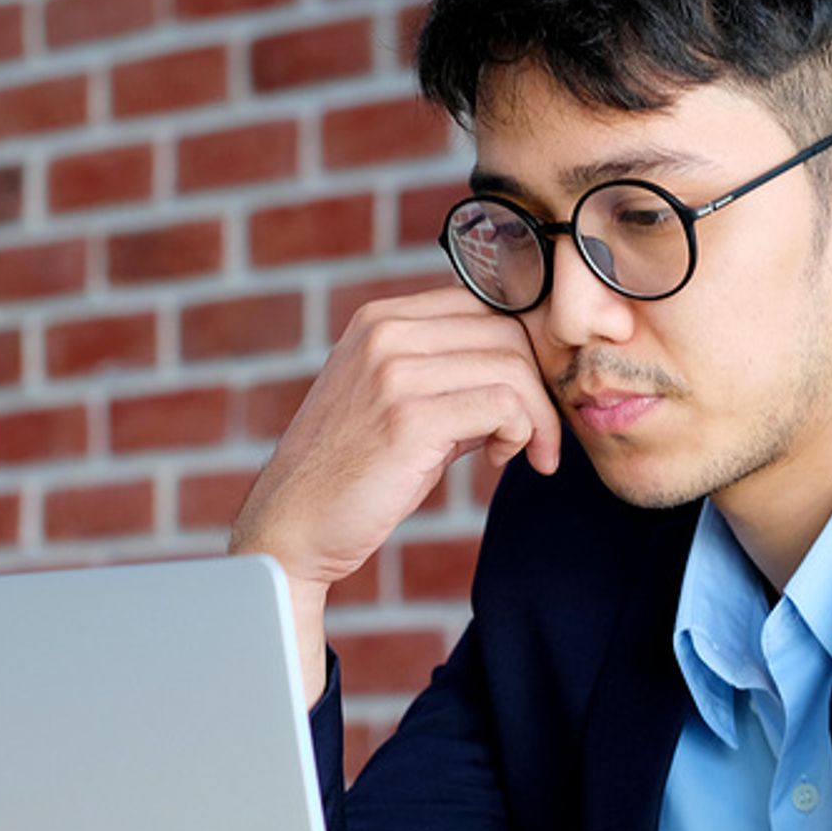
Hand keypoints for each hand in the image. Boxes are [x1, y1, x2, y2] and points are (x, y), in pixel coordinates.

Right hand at [229, 288, 563, 698]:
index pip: (486, 303)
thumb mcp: (394, 403)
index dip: (522, 350)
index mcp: (381, 319)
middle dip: (538, 386)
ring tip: (523, 454)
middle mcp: (385, 333)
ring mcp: (395, 372)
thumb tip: (523, 374)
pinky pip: (503, 406)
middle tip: (537, 437)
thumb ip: (449, 376)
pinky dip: (522, 434)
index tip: (526, 399)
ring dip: (537, 417)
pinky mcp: (410, 419)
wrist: (292, 527)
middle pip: (508, 331)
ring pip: (513, 368)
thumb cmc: (350, 474)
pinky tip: (499, 460)